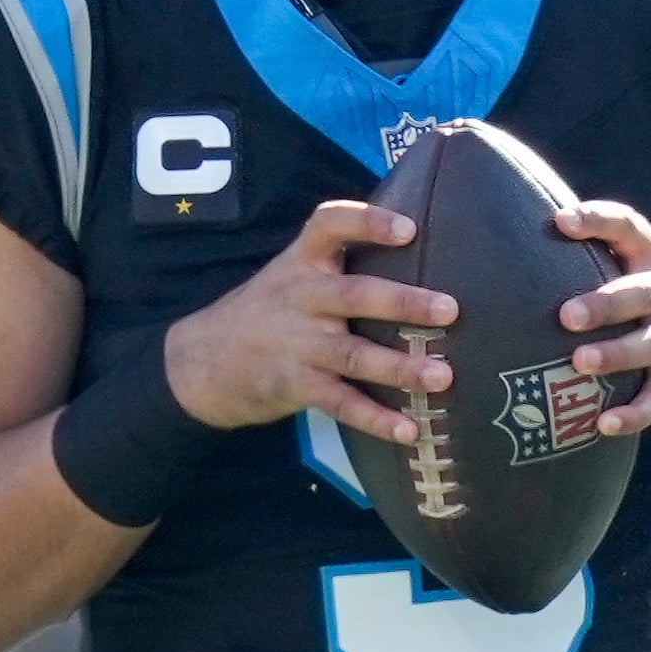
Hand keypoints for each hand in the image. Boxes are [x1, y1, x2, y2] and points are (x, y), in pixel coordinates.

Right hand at [164, 201, 455, 439]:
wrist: (201, 361)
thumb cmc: (267, 312)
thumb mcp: (290, 275)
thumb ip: (339, 264)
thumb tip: (418, 249)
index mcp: (302, 262)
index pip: (329, 225)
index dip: (369, 222)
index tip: (410, 228)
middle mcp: (300, 298)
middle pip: (354, 294)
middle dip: (403, 302)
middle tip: (449, 309)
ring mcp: (296, 345)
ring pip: (353, 354)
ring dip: (400, 367)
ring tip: (442, 376)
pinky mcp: (295, 386)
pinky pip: (341, 403)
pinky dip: (376, 419)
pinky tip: (409, 430)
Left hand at [554, 202, 650, 435]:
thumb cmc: (634, 307)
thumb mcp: (623, 272)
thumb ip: (585, 256)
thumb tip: (510, 239)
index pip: (629, 227)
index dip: (598, 220)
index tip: (561, 221)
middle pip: (643, 293)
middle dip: (606, 304)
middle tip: (566, 316)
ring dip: (616, 354)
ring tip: (580, 363)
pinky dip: (634, 413)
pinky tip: (604, 423)